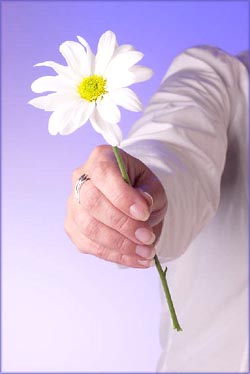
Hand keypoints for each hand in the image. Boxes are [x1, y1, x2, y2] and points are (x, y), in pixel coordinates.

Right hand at [64, 145, 166, 267]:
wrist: (130, 200)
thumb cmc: (140, 187)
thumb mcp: (152, 184)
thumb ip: (149, 192)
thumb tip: (144, 203)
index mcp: (100, 158)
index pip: (104, 174)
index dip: (122, 196)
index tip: (144, 213)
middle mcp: (80, 179)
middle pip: (92, 202)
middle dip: (122, 224)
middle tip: (148, 238)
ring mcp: (73, 204)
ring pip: (88, 227)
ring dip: (120, 245)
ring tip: (146, 252)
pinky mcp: (73, 227)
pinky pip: (89, 245)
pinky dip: (115, 255)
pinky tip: (136, 259)